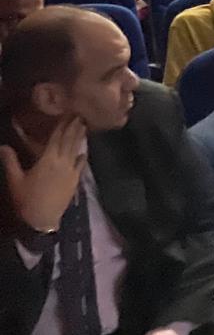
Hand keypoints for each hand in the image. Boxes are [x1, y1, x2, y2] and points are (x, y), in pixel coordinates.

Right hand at [0, 117, 86, 232]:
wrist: (42, 221)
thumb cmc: (26, 200)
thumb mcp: (15, 180)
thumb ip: (10, 161)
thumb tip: (3, 146)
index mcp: (48, 159)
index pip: (57, 137)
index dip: (63, 124)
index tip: (69, 113)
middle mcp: (63, 162)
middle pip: (70, 141)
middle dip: (74, 127)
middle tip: (80, 114)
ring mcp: (71, 171)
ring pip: (77, 150)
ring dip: (80, 137)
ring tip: (84, 126)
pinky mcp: (75, 181)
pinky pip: (81, 165)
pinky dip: (82, 156)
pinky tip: (85, 152)